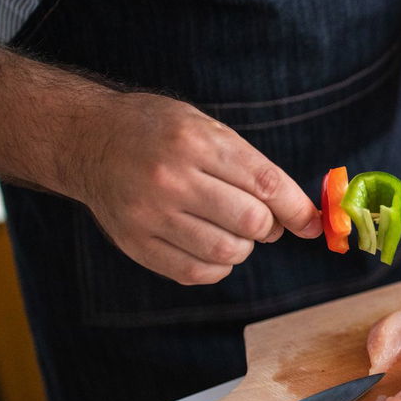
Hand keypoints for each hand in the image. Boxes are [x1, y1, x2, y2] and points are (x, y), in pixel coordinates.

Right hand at [70, 92, 321, 283]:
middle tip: (261, 220)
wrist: (88, 139)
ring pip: (227, 251)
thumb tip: (301, 217)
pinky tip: (211, 245)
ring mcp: (149, 214)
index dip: (298, 209)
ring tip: (230, 228)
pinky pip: (196, 272)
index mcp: (194, 142)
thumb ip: (252, 168)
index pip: (265, 183)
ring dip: (243, 246)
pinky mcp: (135, 242)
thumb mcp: (206, 128)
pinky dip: (217, 266)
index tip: (313, 224)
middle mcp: (171, 178)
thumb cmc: (159, 131)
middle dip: (268, 226)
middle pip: (251, 221)